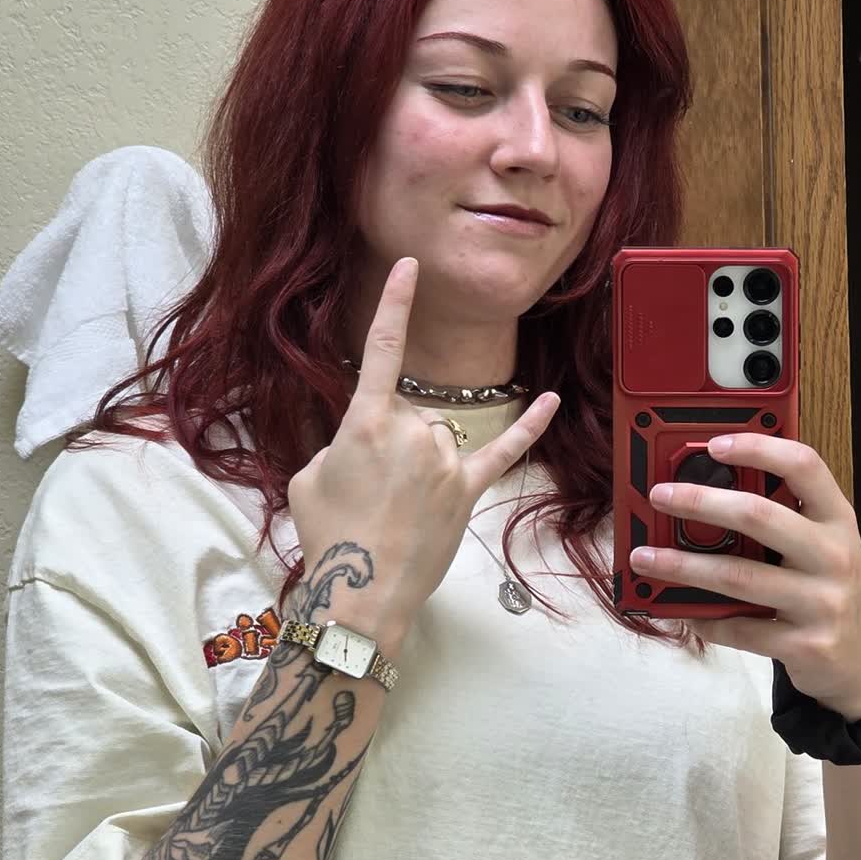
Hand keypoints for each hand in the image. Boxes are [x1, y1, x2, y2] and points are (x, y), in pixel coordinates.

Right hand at [288, 258, 560, 653]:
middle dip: (392, 447)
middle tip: (369, 494)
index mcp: (366, 421)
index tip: (409, 268)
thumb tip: (368, 447)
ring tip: (396, 508)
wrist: (358, 592)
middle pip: (412, 414)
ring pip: (439, 439)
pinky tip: (550, 399)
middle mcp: (412, 432)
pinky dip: (528, 426)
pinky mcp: (467, 492)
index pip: (383, 349)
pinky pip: (503, 452)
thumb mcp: (310, 477)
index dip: (395, 304)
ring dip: (421, 464)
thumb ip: (341, 446)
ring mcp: (445, 462)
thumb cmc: (328, 535)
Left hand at [637, 433, 860, 718]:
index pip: (804, 467)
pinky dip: (704, 619)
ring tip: (644, 558)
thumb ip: (784, 520)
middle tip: (660, 495)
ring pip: (737, 576)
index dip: (758, 448)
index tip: (713, 445)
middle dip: (701, 501)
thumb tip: (708, 492)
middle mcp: (834, 556)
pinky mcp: (805, 646)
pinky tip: (680, 610)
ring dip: (682, 565)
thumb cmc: (831, 592)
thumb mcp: (824, 547)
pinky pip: (740, 628)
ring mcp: (822, 603)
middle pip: (759, 516)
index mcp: (838, 521)